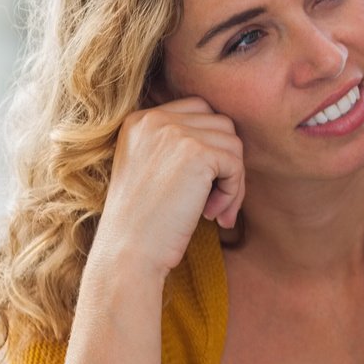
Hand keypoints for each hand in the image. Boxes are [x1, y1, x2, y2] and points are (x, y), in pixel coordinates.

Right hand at [100, 98, 245, 271]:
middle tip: (214, 201)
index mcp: (139, 119)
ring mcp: (175, 132)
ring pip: (233, 145)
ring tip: (214, 211)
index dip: (211, 146)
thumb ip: (179, 145)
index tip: (202, 183)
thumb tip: (230, 141)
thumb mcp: (152, 168)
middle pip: (221, 125)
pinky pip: (236, 165)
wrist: (127, 252)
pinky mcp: (197, 153)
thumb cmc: (143, 221)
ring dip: (233, 182)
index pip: (199, 111)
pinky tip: (213, 216)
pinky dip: (234, 192)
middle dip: (226, 163)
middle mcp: (154, 118)